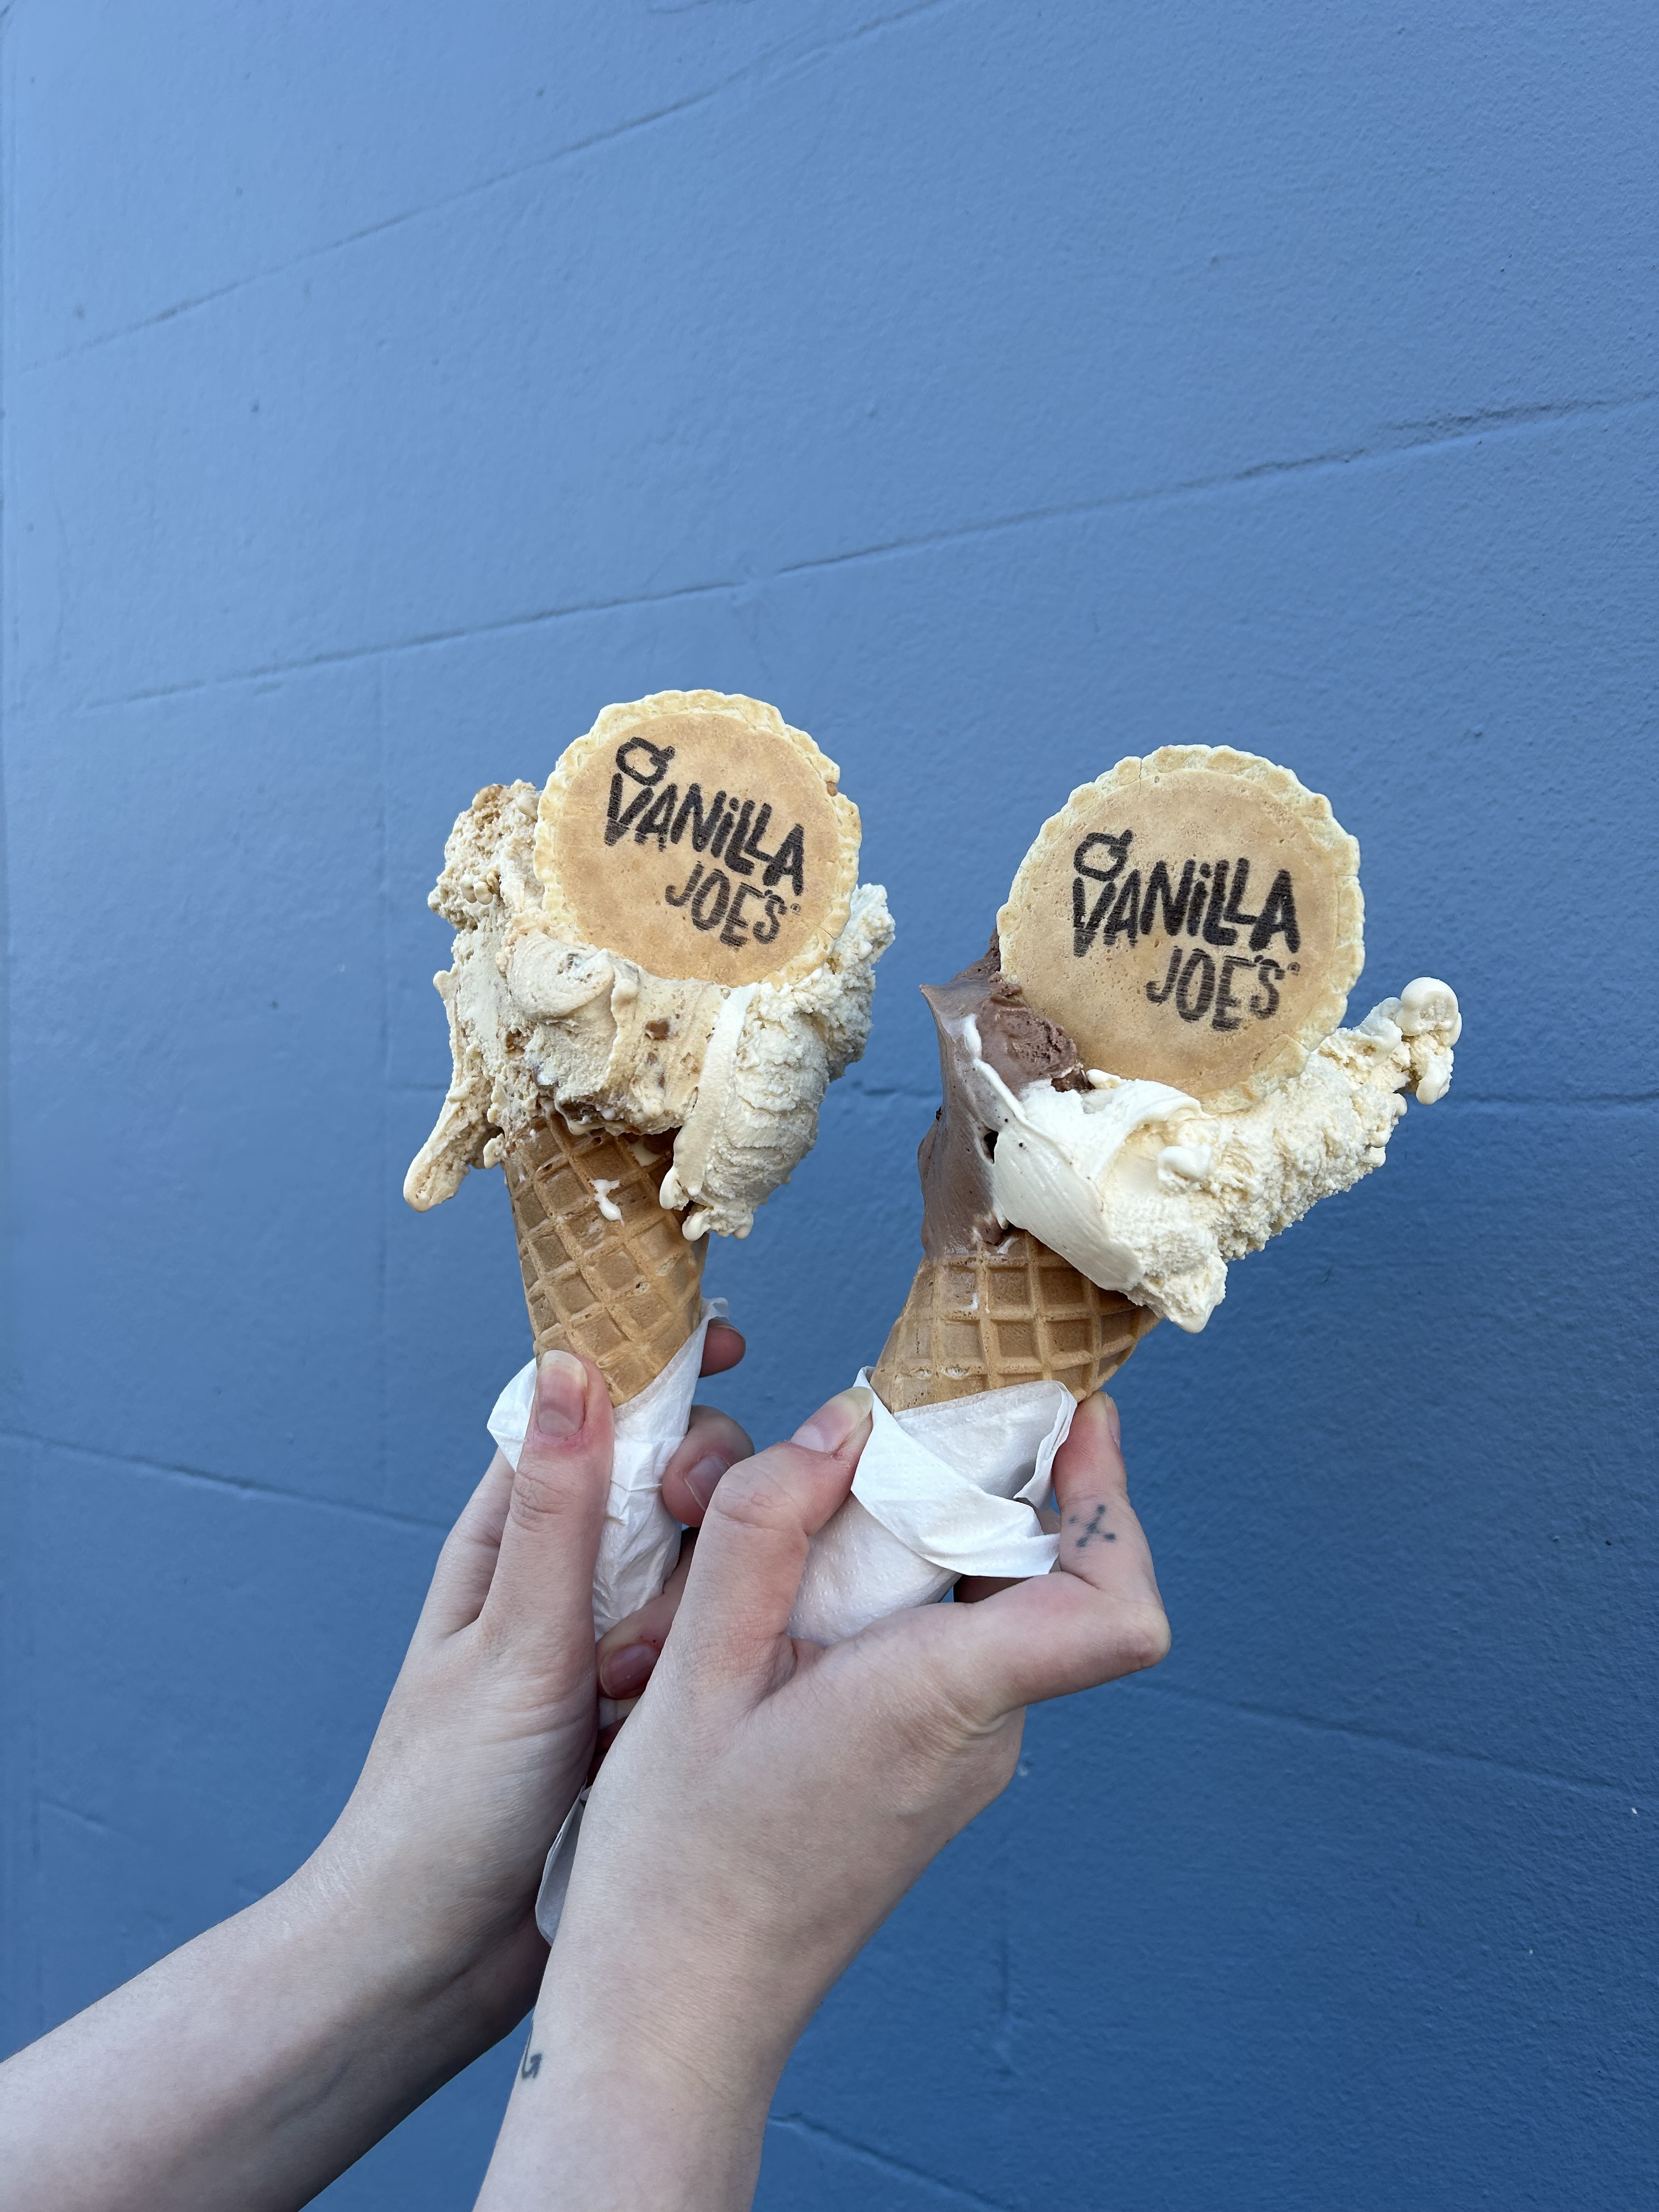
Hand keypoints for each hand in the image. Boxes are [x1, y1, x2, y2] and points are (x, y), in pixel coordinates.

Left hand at [307, 1323, 752, 2039]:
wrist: (440, 1963)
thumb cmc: (442, 1804)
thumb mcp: (509, 1646)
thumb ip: (556, 1513)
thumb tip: (572, 1363)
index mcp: (509, 1540)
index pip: (589, 1411)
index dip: (660, 1364)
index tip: (734, 1340)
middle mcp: (568, 1578)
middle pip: (669, 1477)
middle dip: (702, 1485)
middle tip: (702, 1521)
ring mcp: (619, 1642)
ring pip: (708, 1559)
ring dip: (709, 1590)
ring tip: (652, 1672)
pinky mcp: (661, 1704)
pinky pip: (725, 1638)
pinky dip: (734, 1648)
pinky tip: (732, 1684)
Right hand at [478, 1388, 1167, 2210]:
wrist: (675, 2016)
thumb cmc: (677, 1863)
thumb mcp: (692, 1671)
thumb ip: (767, 1528)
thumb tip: (847, 1421)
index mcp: (942, 1699)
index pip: (1112, 1610)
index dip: (1112, 1500)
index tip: (1073, 1418)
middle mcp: (979, 1733)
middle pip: (1043, 1576)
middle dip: (978, 1482)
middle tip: (887, 1426)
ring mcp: (958, 1761)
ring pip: (982, 1607)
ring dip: (911, 1539)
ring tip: (796, 1519)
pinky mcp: (923, 1773)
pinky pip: (942, 1650)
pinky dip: (888, 1595)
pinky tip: (788, 1597)